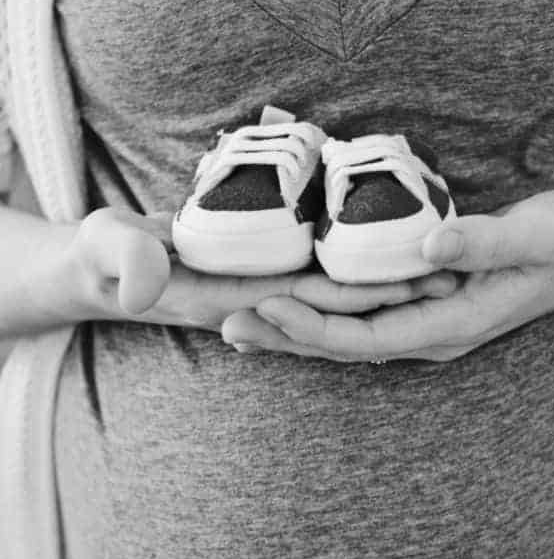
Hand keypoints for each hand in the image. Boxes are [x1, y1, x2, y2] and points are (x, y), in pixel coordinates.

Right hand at [70, 207, 459, 331]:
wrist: (95, 272)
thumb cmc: (97, 258)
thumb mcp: (103, 251)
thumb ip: (124, 261)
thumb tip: (145, 284)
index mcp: (229, 303)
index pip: (308, 301)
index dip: (361, 293)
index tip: (412, 280)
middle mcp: (255, 306)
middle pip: (336, 304)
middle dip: (389, 293)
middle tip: (452, 275)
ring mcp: (258, 296)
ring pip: (331, 294)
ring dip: (378, 284)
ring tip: (437, 265)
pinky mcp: (256, 282)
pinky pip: (313, 279)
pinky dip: (349, 271)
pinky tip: (383, 255)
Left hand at [220, 190, 553, 361]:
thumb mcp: (537, 234)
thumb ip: (486, 240)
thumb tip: (429, 243)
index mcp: (452, 325)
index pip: (370, 338)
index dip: (317, 326)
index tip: (270, 305)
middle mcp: (431, 334)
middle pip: (346, 347)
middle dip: (287, 337)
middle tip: (226, 324)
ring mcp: (425, 325)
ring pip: (348, 337)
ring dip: (294, 331)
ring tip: (238, 322)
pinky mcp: (421, 308)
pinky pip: (361, 320)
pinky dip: (319, 315)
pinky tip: (287, 306)